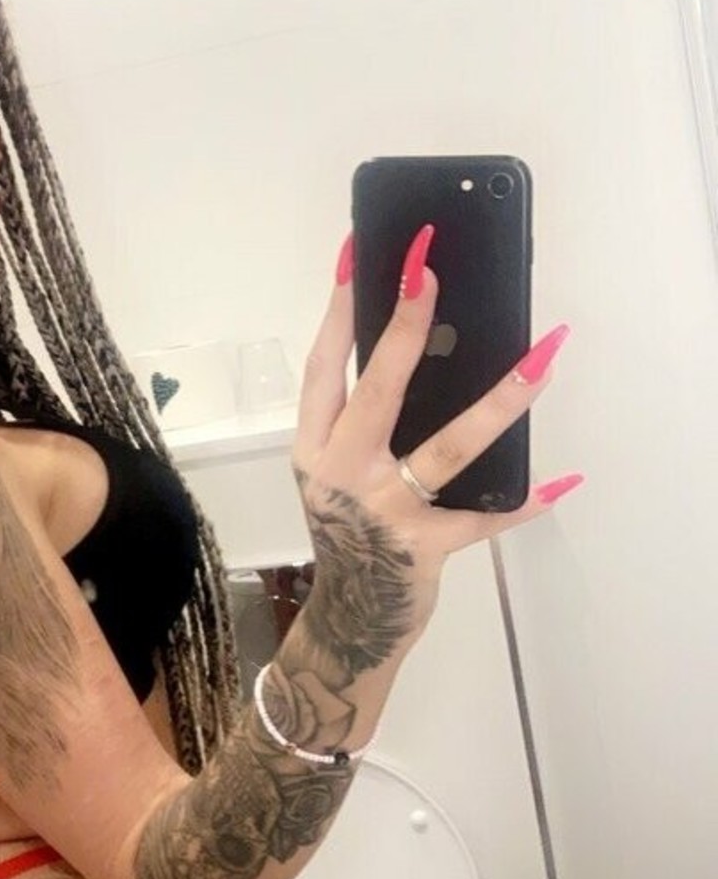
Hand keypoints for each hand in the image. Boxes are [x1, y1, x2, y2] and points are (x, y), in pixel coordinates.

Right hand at [291, 227, 580, 660]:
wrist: (348, 625)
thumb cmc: (351, 535)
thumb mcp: (340, 473)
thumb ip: (367, 421)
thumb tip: (427, 346)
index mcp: (316, 448)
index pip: (324, 365)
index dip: (340, 309)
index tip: (359, 254)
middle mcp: (341, 474)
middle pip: (377, 389)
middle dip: (405, 324)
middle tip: (429, 268)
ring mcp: (383, 511)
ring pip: (448, 445)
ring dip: (501, 399)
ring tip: (544, 357)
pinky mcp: (422, 548)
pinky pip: (481, 516)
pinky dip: (522, 501)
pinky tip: (561, 481)